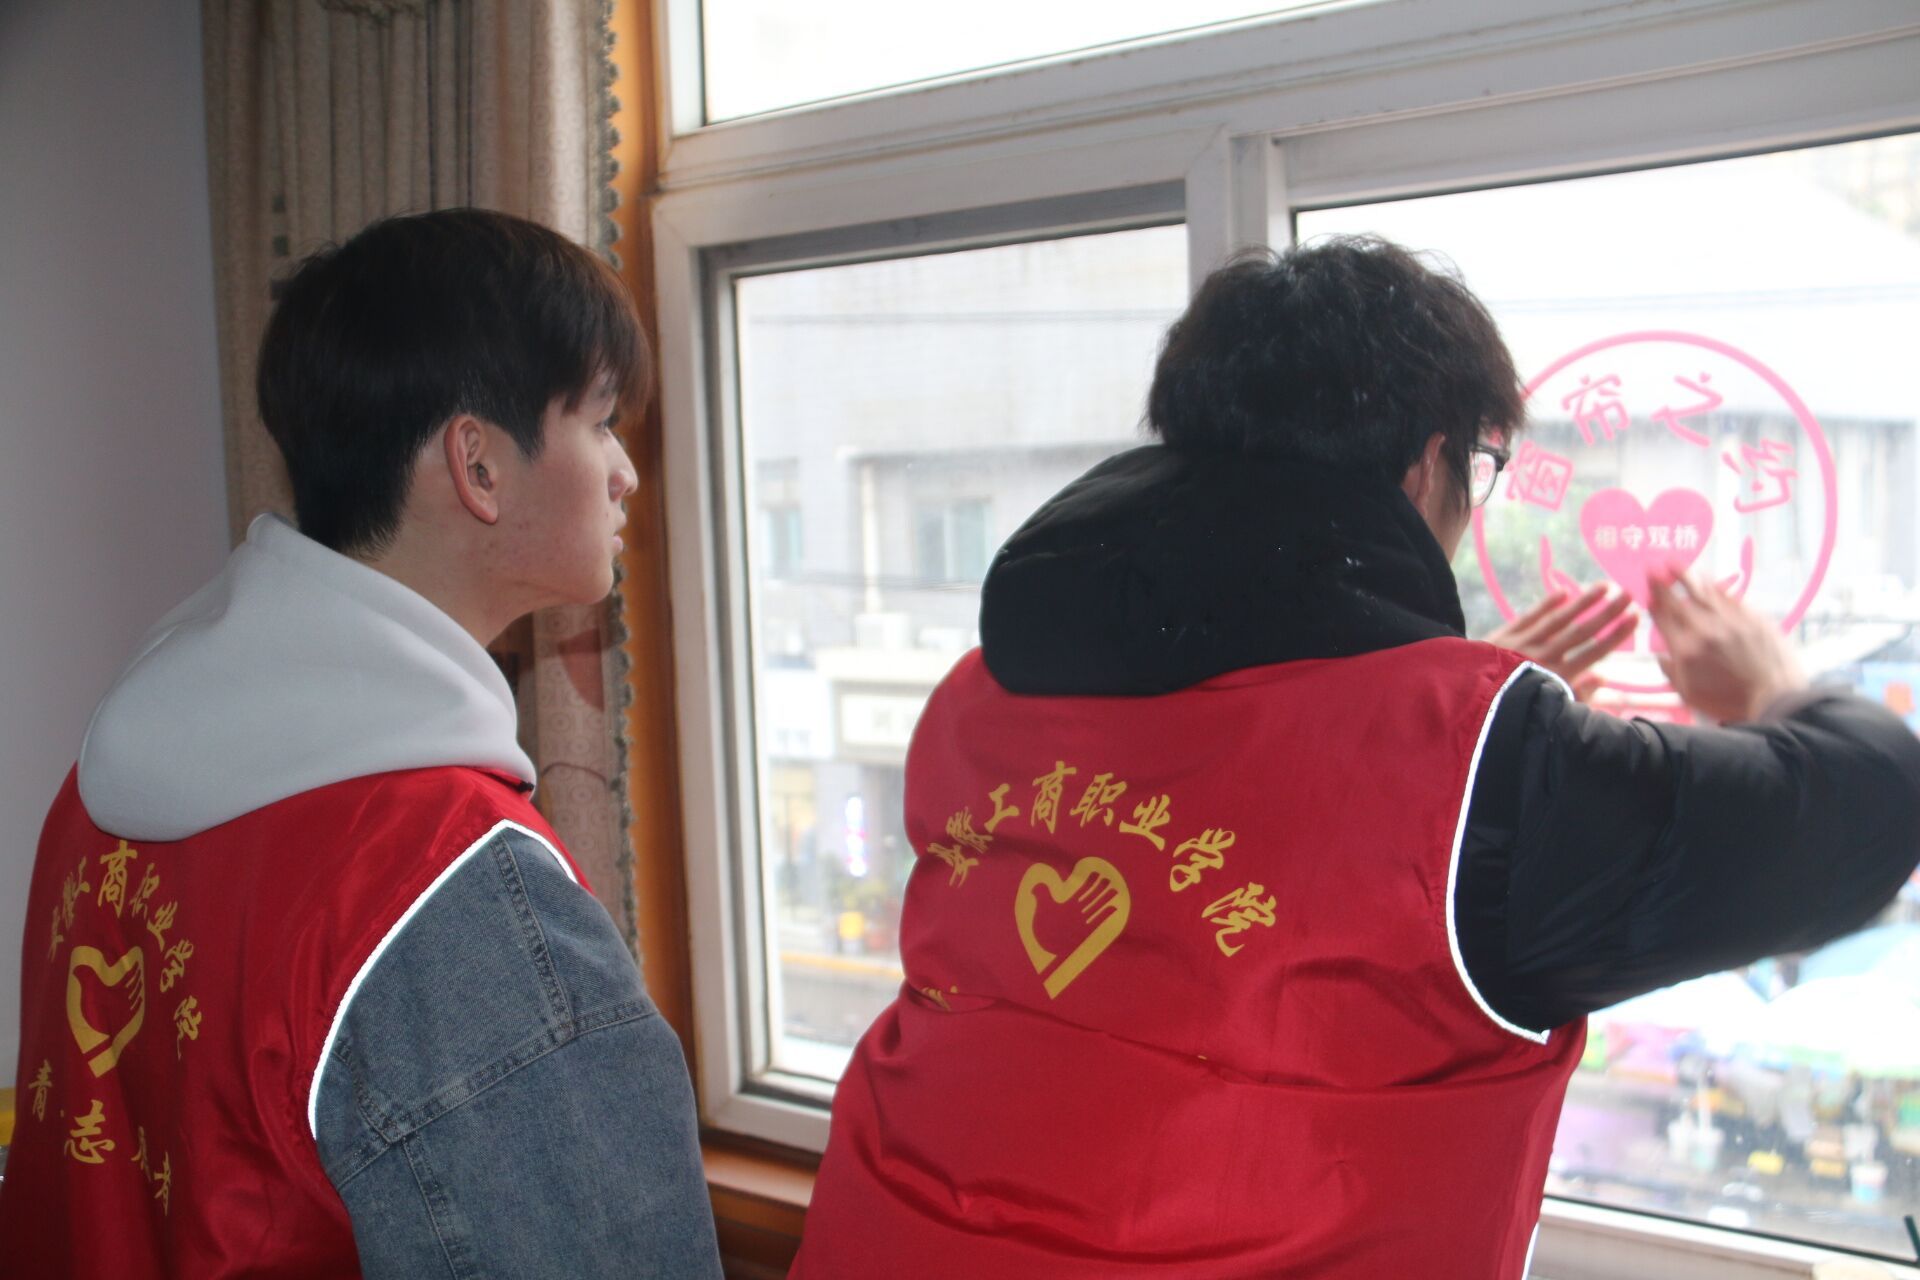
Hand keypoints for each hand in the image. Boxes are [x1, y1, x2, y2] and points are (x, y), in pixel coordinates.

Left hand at [1485, 583, 1637, 701]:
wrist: (1466, 701)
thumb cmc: (1511, 709)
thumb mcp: (1548, 709)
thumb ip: (1577, 695)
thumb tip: (1603, 677)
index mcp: (1556, 678)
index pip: (1594, 652)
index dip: (1616, 635)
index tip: (1636, 617)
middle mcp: (1542, 657)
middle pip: (1582, 632)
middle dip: (1608, 613)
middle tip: (1629, 594)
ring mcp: (1523, 643)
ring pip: (1559, 619)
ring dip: (1583, 602)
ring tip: (1605, 587)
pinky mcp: (1504, 635)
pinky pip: (1529, 617)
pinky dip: (1546, 604)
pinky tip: (1563, 592)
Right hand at [1647, 565, 1804, 722]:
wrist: (1776, 699)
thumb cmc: (1731, 702)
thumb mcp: (1690, 696)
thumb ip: (1672, 673)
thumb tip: (1661, 656)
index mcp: (1686, 651)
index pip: (1663, 619)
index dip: (1653, 603)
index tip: (1647, 592)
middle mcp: (1706, 631)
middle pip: (1679, 601)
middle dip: (1663, 583)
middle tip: (1652, 568)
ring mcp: (1731, 621)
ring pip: (1704, 592)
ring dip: (1687, 576)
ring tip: (1675, 564)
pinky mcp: (1754, 618)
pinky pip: (1731, 596)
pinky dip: (1718, 587)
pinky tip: (1710, 580)